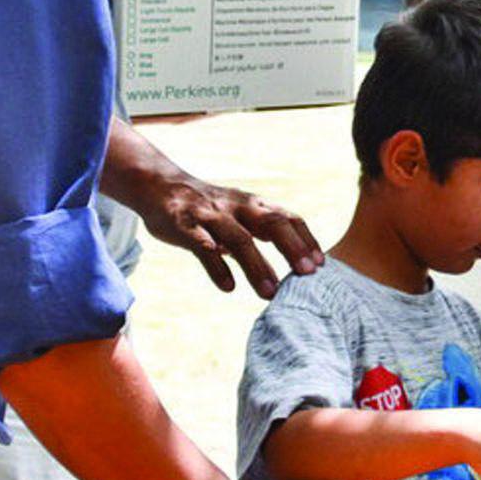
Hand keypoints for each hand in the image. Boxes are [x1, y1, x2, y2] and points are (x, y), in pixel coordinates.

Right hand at [136, 168, 323, 298]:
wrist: (159, 185)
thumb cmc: (208, 206)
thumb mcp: (239, 214)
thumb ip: (262, 232)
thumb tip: (292, 258)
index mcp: (253, 204)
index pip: (287, 218)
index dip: (305, 240)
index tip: (321, 265)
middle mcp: (236, 207)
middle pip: (271, 223)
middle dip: (292, 248)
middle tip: (308, 275)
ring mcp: (210, 216)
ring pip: (238, 239)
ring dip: (257, 266)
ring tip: (270, 293)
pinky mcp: (184, 226)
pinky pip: (202, 246)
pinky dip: (217, 266)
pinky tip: (228, 286)